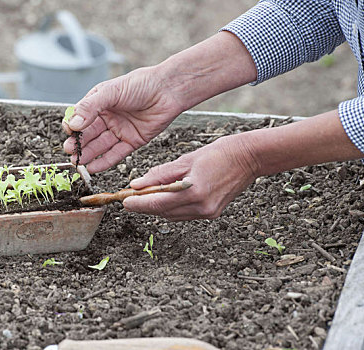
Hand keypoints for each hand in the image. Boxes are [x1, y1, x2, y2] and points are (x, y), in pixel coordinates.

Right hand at [62, 66, 187, 172]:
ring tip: (78, 162)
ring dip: (89, 154)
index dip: (73, 126)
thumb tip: (73, 123)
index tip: (68, 132)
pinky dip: (105, 162)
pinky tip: (93, 168)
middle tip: (70, 152)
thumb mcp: (111, 91)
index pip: (81, 117)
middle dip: (79, 144)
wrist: (168, 90)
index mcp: (100, 102)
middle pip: (89, 134)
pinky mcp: (133, 141)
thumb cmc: (141, 84)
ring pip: (101, 146)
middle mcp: (109, 117)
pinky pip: (116, 154)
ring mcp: (120, 130)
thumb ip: (90, 107)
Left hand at [123, 134, 259, 220]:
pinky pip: (184, 214)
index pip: (158, 203)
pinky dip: (171, 208)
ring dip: (157, 208)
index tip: (124, 201)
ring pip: (172, 216)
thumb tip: (137, 184)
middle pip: (163, 212)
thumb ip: (159, 174)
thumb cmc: (219, 154)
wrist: (248, 158)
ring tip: (145, 196)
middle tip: (130, 198)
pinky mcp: (212, 213)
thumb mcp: (185, 160)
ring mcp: (208, 213)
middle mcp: (201, 207)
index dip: (138, 204)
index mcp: (194, 192)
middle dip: (144, 206)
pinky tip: (165, 198)